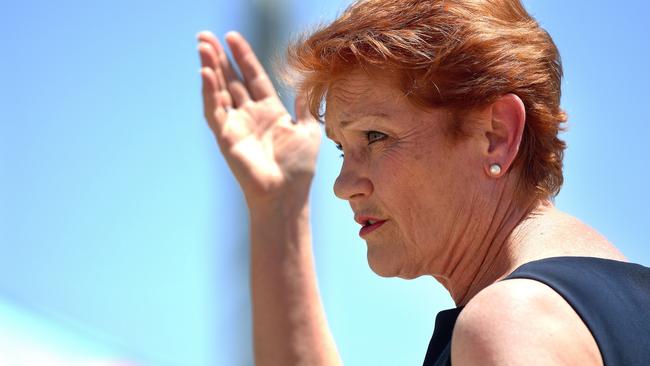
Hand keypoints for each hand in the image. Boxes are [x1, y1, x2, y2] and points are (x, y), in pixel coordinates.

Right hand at [197, 31, 320, 203]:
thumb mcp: (309, 131)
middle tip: (206, 36)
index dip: (243, 56)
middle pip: (231, 79)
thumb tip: (304, 88)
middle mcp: (250, 115)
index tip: (232, 36)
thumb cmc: (299, 168)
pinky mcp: (226, 137)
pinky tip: (206, 73)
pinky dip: (209, 92)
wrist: (286, 195)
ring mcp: (236, 125)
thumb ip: (304, 107)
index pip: (253, 76)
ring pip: (219, 90)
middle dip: (219, 56)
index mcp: (270, 111)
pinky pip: (214, 111)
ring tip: (202, 46)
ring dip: (210, 68)